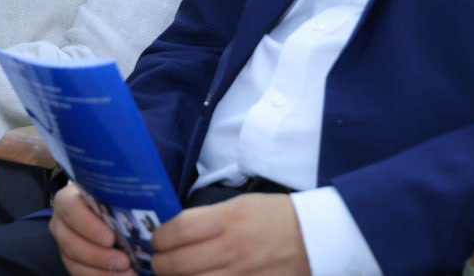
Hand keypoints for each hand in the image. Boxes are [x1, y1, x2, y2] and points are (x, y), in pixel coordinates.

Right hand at [49, 183, 135, 275]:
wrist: (105, 210)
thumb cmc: (109, 197)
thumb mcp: (110, 191)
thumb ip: (117, 197)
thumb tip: (136, 204)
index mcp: (67, 199)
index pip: (71, 210)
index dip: (89, 226)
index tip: (110, 239)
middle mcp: (60, 222)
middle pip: (71, 242)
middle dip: (98, 256)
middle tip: (124, 261)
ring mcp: (63, 243)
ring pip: (74, 262)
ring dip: (101, 271)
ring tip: (126, 272)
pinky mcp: (70, 260)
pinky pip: (79, 273)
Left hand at [150, 193, 310, 274]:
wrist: (317, 237)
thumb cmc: (276, 216)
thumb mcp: (241, 204)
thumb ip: (208, 219)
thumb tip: (176, 234)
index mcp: (230, 219)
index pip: (179, 230)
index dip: (160, 237)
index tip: (157, 239)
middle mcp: (233, 248)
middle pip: (178, 264)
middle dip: (159, 264)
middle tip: (158, 261)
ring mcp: (243, 275)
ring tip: (174, 273)